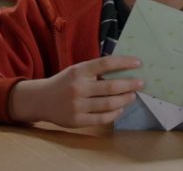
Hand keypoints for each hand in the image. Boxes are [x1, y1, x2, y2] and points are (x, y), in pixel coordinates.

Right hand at [9, 56, 143, 127]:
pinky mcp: (76, 121)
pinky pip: (102, 118)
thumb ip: (95, 70)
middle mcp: (78, 87)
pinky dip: (115, 113)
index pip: (105, 64)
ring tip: (132, 96)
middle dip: (130, 84)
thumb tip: (124, 69)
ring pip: (109, 104)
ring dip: (125, 99)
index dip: (124, 62)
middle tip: (141, 83)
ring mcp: (77, 105)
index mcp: (78, 71)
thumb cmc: (64, 83)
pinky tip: (121, 109)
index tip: (138, 63)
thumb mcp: (76, 70)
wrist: (41, 100)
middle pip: (111, 86)